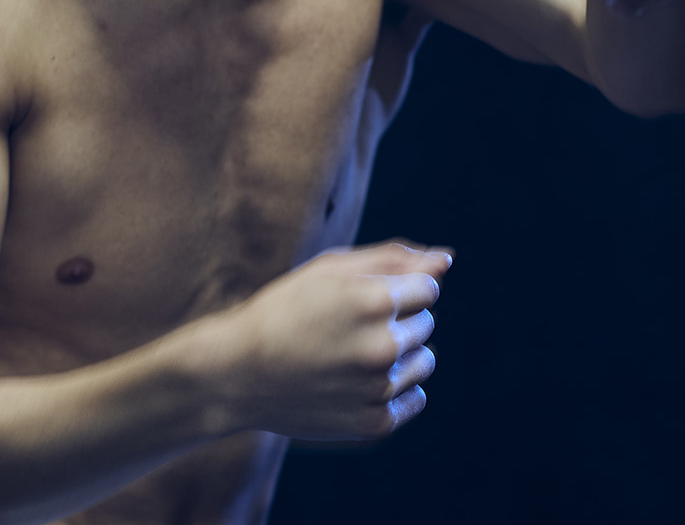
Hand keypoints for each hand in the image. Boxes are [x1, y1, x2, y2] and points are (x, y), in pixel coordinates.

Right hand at [216, 241, 450, 440]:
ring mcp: (378, 390)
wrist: (238, 374)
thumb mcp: (331, 271)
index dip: (395, 290)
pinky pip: (415, 398)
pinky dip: (393, 390)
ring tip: (349, 356)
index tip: (360, 299)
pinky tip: (355, 383)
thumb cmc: (285, 311)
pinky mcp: (374, 424)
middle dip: (396, 320)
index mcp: (372, 300)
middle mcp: (381, 346)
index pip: (429, 289)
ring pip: (424, 362)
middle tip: (345, 328)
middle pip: (426, 323)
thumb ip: (393, 259)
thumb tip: (446, 259)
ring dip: (398, 355)